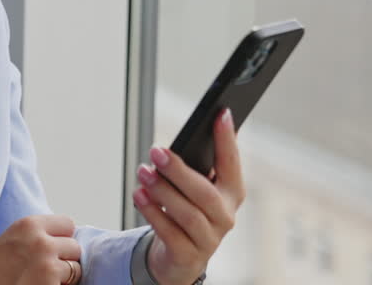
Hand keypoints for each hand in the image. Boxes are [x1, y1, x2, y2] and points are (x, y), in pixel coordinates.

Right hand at [0, 214, 82, 284]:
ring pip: (76, 268)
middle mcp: (40, 240)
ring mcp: (46, 263)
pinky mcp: (49, 282)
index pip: (68, 224)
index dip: (63, 239)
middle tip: (46, 270)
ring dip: (65, 277)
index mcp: (29, 224)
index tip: (53, 249)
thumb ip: (38, 233)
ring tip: (43, 279)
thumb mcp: (14, 238)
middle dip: (65, 259)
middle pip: (74, 246)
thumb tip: (69, 237)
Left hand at [132, 109, 244, 284]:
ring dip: (162, 191)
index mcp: (232, 193)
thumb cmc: (188, 210)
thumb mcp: (197, 187)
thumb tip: (191, 130)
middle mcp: (225, 216)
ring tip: (143, 172)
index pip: (232, 163)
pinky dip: (153, 213)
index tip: (221, 113)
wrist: (180, 257)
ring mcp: (209, 239)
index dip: (227, 139)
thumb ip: (198, 163)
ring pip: (188, 214)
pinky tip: (139, 195)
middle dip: (179, 171)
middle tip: (156, 151)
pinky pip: (170, 234)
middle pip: (205, 193)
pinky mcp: (188, 256)